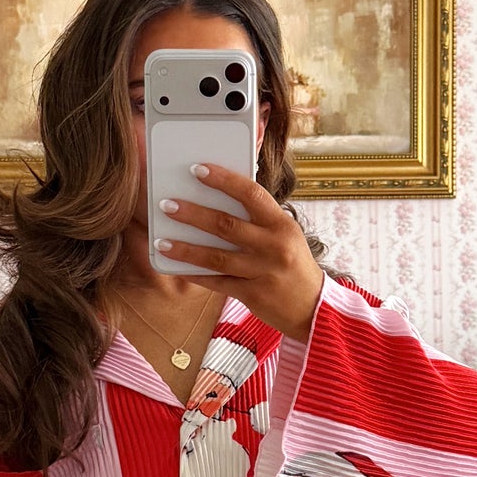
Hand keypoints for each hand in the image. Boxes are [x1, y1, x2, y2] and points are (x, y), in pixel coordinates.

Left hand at [154, 164, 324, 341]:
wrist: (314, 307)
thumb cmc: (293, 264)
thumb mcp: (285, 235)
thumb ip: (258, 218)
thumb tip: (217, 199)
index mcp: (282, 224)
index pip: (251, 193)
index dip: (223, 179)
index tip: (197, 169)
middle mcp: (274, 246)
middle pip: (226, 225)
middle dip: (193, 214)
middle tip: (167, 205)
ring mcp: (263, 272)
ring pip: (217, 257)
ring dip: (186, 248)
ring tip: (162, 241)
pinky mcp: (253, 295)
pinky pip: (218, 282)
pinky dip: (195, 274)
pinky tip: (176, 266)